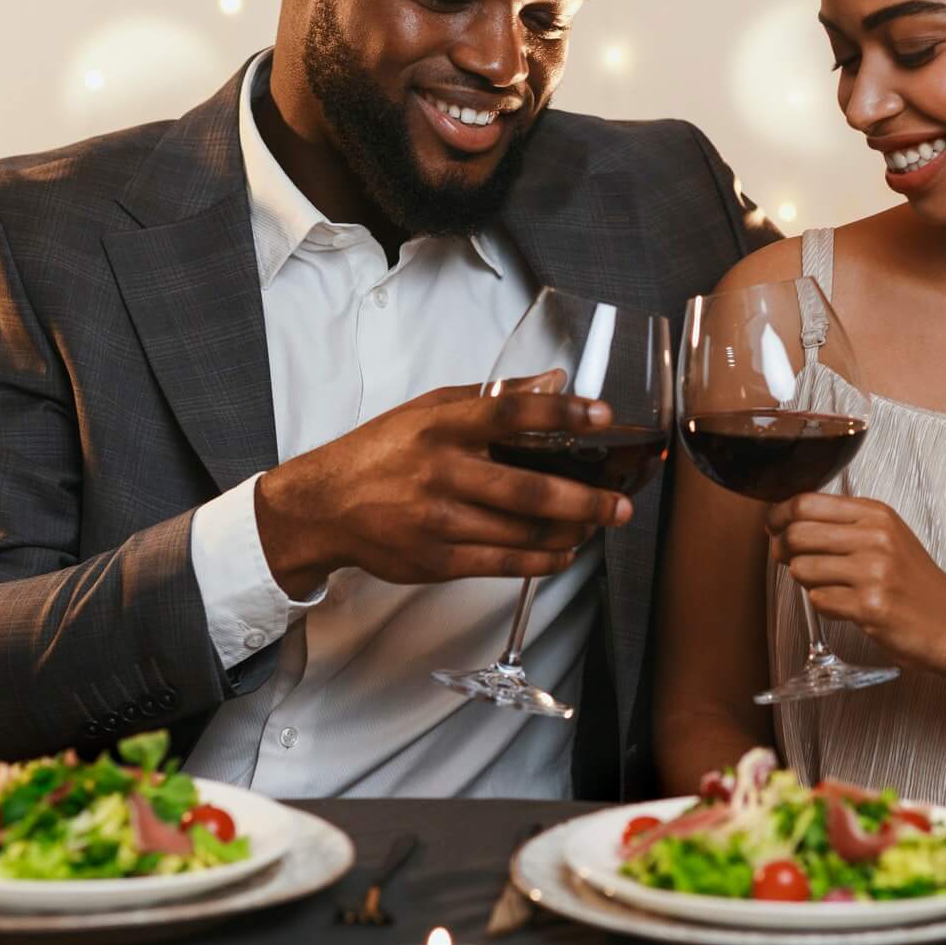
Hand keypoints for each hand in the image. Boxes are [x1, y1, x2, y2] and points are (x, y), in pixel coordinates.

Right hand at [254, 381, 632, 595]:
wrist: (325, 506)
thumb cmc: (382, 452)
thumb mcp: (430, 409)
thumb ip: (494, 397)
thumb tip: (555, 380)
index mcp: (442, 426)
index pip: (511, 413)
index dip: (562, 412)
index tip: (602, 415)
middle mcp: (442, 472)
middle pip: (529, 488)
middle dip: (586, 499)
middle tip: (620, 503)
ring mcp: (440, 521)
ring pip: (523, 532)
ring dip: (571, 531)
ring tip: (597, 523)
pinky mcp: (438, 561)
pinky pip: (505, 564)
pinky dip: (543, 560)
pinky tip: (564, 551)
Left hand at [765, 494, 945, 672]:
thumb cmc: (916, 584)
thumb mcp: (887, 537)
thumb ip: (843, 525)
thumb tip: (785, 522)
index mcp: (876, 514)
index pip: (806, 502)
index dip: (778, 516)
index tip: (773, 527)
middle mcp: (875, 537)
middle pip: (796, 532)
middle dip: (782, 549)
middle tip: (787, 559)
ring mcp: (873, 572)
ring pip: (802, 568)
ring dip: (806, 581)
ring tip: (830, 585)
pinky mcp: (870, 606)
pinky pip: (819, 601)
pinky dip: (825, 605)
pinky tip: (847, 606)